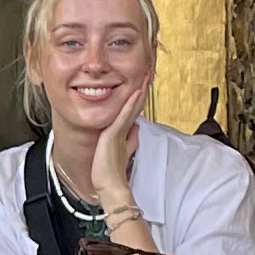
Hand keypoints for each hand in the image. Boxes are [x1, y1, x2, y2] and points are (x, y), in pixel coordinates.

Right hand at [92, 81, 150, 212]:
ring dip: (137, 90)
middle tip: (145, 70)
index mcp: (119, 130)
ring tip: (143, 75)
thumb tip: (136, 129)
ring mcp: (113, 130)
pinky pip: (123, 116)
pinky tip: (135, 93)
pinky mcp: (112, 134)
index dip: (138, 95)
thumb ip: (130, 140)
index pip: (131, 109)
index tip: (144, 81)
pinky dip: (130, 104)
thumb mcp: (124, 151)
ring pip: (128, 106)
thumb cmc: (111, 171)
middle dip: (139, 87)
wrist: (108, 184)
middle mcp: (116, 127)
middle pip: (131, 103)